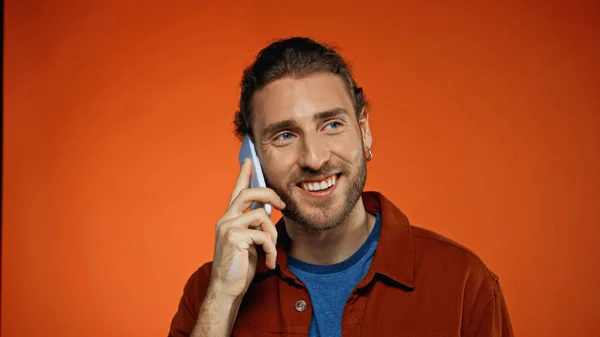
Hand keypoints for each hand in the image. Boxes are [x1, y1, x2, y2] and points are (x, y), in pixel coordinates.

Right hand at [208, 158, 285, 299]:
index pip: (237, 191)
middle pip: (249, 193)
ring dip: (272, 234)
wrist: (227, 289)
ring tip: (271, 252)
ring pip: (261, 215)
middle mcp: (225, 219)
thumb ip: (253, 225)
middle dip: (270, 195)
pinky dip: (271, 249)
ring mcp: (227, 227)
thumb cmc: (238, 267)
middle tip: (283, 206)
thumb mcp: (248, 242)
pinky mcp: (233, 237)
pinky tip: (269, 262)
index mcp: (228, 218)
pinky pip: (263, 234)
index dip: (244, 175)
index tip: (250, 160)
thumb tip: (268, 211)